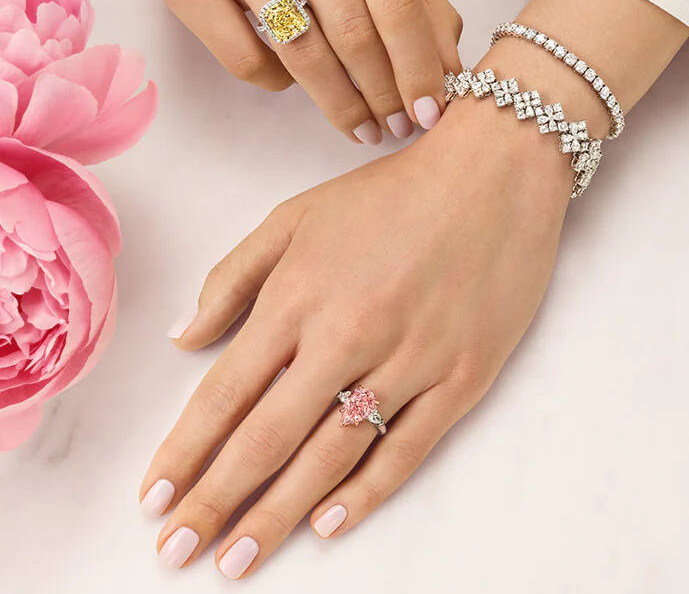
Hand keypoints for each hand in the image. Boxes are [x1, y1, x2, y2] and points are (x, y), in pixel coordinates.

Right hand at [106, 0, 461, 143]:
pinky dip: (280, 85)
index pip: (397, 1)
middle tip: (398, 127)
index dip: (419, 67)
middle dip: (383, 94)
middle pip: (352, 32)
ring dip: (340, 104)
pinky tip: (295, 81)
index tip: (431, 112)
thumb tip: (450, 75)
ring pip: (302, 54)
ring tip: (362, 127)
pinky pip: (247, 62)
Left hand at [140, 80, 569, 577]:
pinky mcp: (462, 375)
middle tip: (178, 552)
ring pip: (333, 455)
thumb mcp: (298, 215)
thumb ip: (235, 275)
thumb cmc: (392, 192)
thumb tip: (186, 337)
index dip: (185, 452)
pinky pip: (407, 448)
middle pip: (269, 437)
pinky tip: (328, 525)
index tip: (154, 499)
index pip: (226, 392)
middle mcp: (348, 334)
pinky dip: (366, 493)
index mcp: (301, 294)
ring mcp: (410, 359)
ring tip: (239, 560)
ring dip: (279, 514)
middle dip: (216, 501)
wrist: (492, 175)